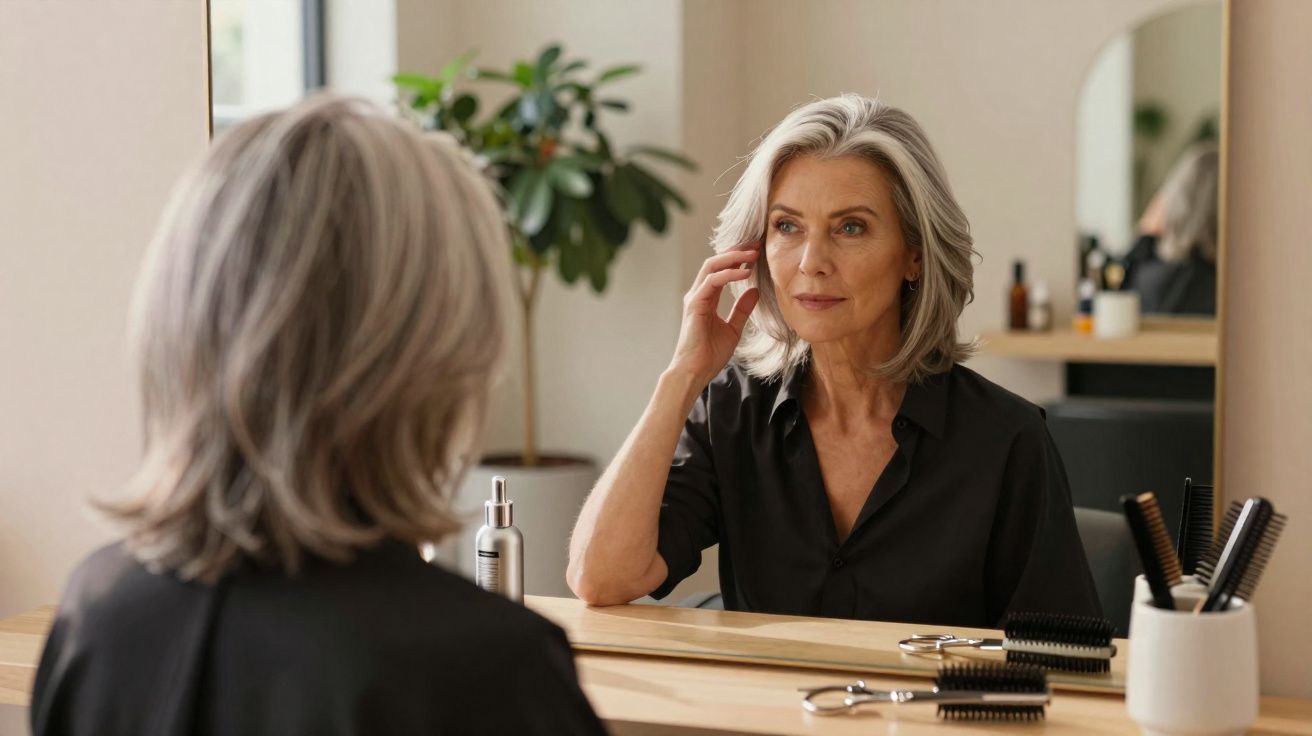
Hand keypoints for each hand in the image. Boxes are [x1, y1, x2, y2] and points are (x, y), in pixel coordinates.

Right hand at [667, 241, 761, 388]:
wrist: (695, 372)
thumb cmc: (709, 354)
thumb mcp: (733, 328)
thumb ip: (742, 309)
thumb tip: (754, 290)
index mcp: (706, 298)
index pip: (721, 270)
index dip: (737, 258)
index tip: (756, 250)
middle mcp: (698, 294)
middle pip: (715, 262)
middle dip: (736, 251)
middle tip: (756, 244)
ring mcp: (695, 298)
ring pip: (712, 266)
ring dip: (733, 258)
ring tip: (752, 254)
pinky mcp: (695, 305)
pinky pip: (712, 282)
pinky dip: (729, 274)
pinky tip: (745, 273)